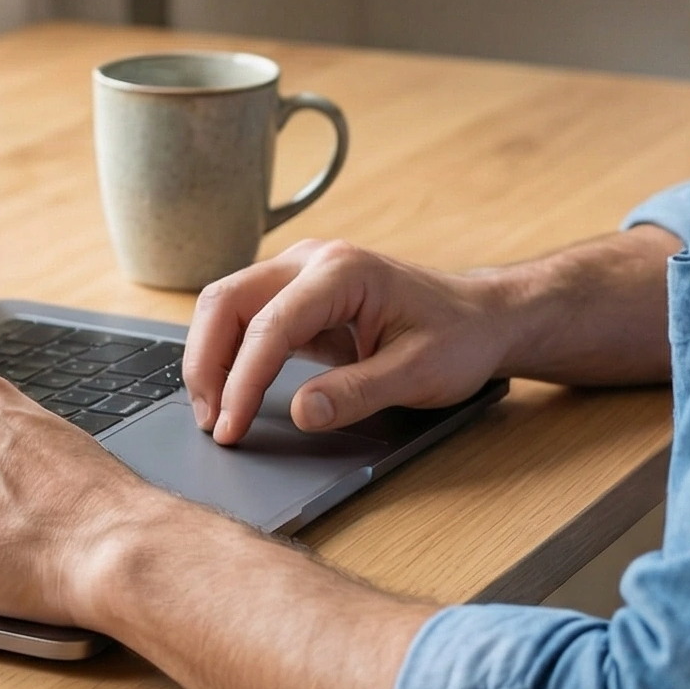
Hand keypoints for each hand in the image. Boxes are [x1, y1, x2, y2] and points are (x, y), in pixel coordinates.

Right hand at [185, 239, 510, 445]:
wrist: (481, 317)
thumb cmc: (458, 338)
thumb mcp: (419, 374)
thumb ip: (359, 393)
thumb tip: (302, 412)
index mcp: (341, 271)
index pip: (270, 325)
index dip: (243, 380)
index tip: (231, 428)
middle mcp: (312, 260)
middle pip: (227, 301)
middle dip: (208, 362)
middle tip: (212, 423)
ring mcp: (301, 273)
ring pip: (227, 305)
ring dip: (211, 357)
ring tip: (216, 413)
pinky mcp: (298, 295)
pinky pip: (246, 317)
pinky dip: (229, 353)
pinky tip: (231, 391)